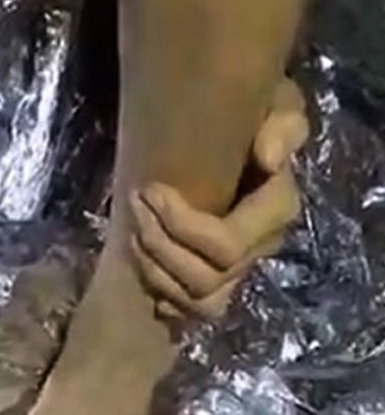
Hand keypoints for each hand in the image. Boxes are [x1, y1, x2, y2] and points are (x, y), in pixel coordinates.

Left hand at [128, 77, 308, 320]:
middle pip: (207, 272)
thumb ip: (282, 125)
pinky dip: (162, 290)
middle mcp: (260, 245)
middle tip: (133, 200)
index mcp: (275, 208)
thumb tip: (268, 159)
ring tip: (131, 225)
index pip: (228, 243)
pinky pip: (191, 309)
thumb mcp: (273, 105)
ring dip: (154, 263)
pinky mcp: (216, 282)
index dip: (182, 225)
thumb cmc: (246, 118)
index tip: (150, 189)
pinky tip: (143, 260)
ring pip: (198, 295)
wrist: (218, 133)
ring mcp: (239, 268)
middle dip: (159, 239)